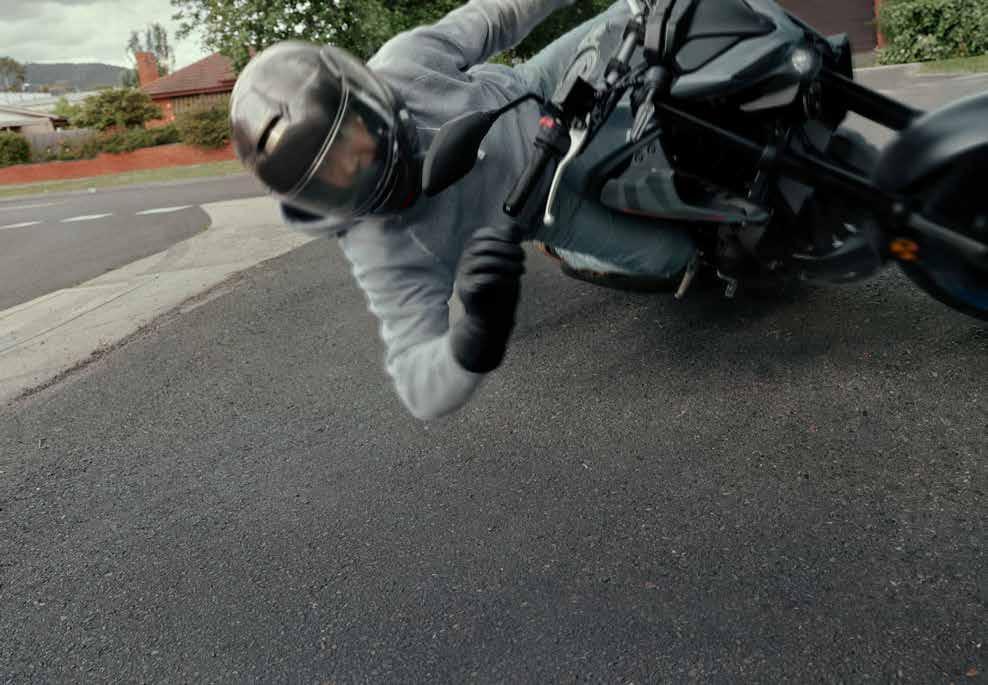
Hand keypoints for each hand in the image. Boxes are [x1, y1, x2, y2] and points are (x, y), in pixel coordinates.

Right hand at [451, 224, 525, 372]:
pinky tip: (513, 281)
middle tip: (523, 257)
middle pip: (485, 246)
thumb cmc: (499, 287)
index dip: (500, 234)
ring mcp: (463, 275)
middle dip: (507, 249)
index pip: (482, 234)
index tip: (517, 240)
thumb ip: (509, 244)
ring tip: (521, 269)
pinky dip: (502, 278)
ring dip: (507, 263)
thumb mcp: (505, 262)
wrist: (488, 316)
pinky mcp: (466, 290)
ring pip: (486, 261)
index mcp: (471, 251)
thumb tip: (518, 226)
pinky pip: (484, 279)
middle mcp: (464, 260)